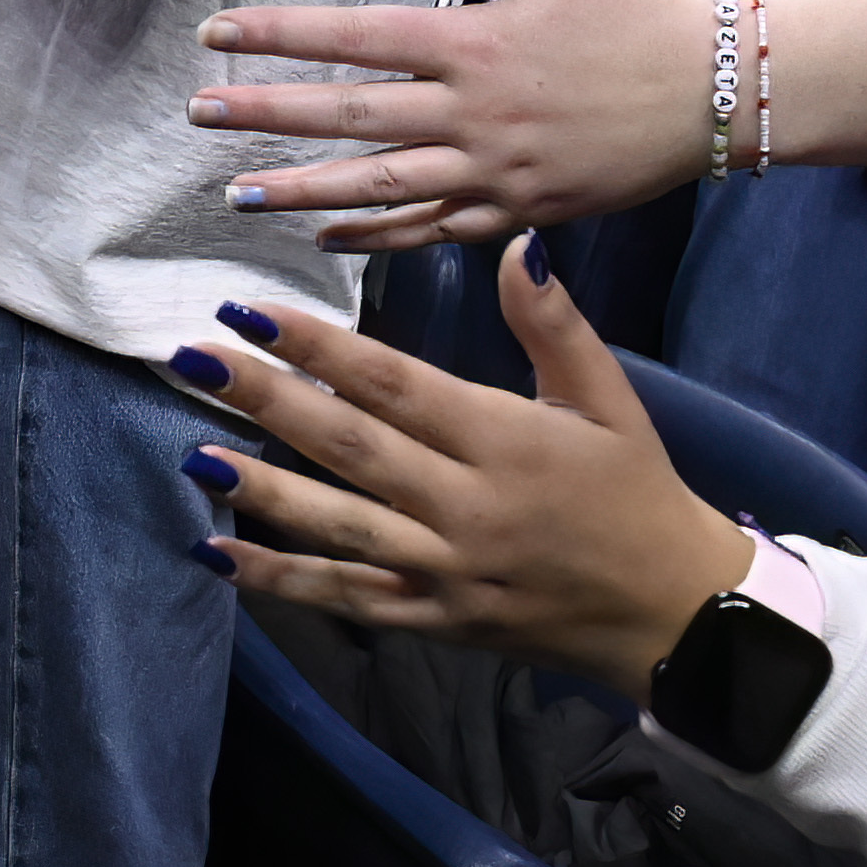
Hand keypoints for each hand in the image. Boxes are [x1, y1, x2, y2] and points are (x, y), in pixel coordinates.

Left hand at [193, 238, 762, 701]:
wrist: (675, 612)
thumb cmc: (636, 493)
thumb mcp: (610, 401)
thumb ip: (556, 327)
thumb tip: (519, 246)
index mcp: (507, 441)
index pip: (396, 386)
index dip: (321, 349)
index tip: (252, 313)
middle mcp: (469, 507)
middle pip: (352, 449)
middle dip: (267, 403)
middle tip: (192, 361)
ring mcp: (446, 571)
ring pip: (339, 528)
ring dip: (261, 494)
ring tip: (192, 457)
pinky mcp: (433, 620)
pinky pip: (346, 599)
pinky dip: (280, 581)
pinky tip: (217, 556)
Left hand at [194, 0, 717, 244]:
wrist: (722, 92)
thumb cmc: (639, 9)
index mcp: (477, 44)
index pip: (355, 38)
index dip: (280, 36)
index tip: (215, 34)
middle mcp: (475, 115)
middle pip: (351, 118)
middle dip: (267, 117)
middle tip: (197, 116)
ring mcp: (496, 173)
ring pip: (382, 187)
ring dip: (304, 191)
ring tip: (237, 193)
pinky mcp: (521, 213)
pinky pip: (435, 232)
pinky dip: (378, 237)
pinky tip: (327, 236)